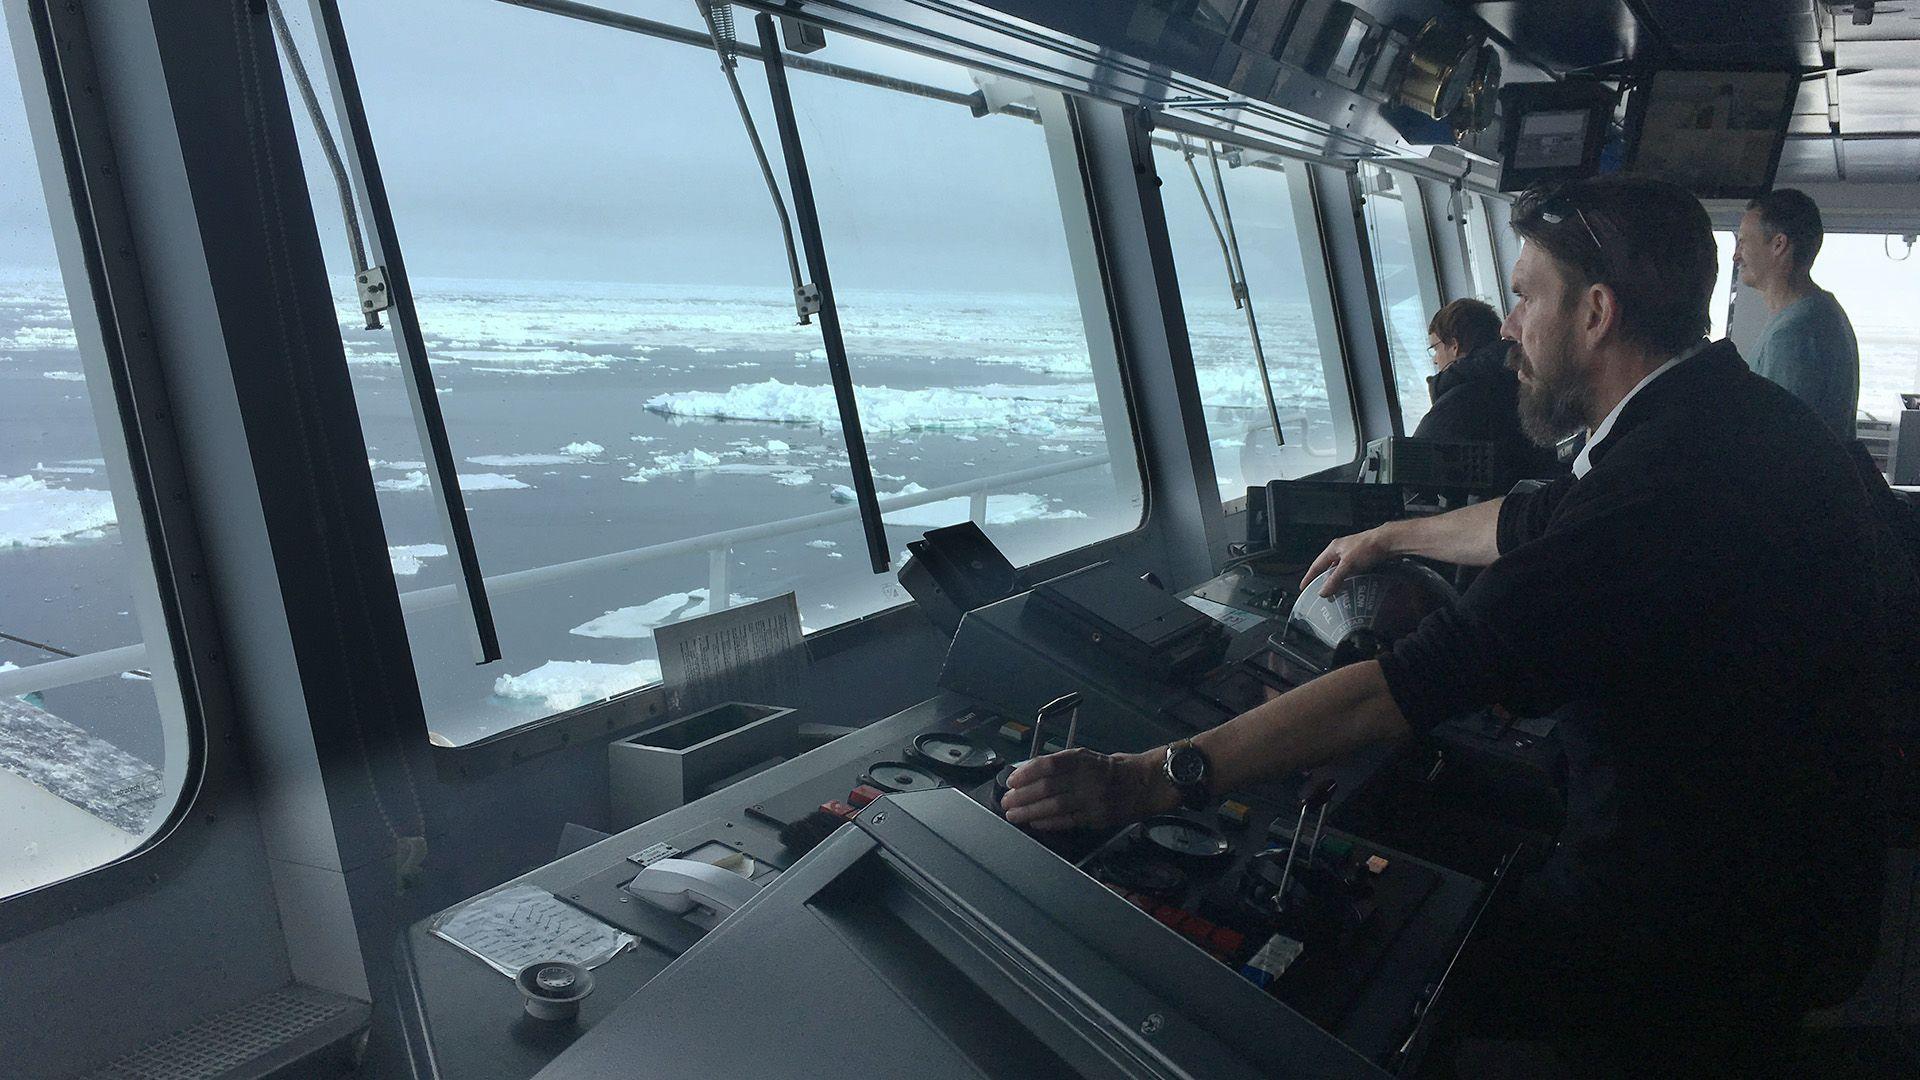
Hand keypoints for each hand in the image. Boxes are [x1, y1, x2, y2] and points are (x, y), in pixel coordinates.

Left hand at [1001, 748, 1177, 831]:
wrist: (1145, 783)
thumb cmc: (1111, 769)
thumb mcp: (1088, 757)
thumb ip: (1061, 766)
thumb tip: (1028, 774)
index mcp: (1082, 759)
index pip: (1049, 764)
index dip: (1027, 773)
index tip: (1011, 780)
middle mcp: (1087, 777)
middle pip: (1048, 788)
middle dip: (1023, 796)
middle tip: (1007, 802)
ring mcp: (1093, 799)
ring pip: (1055, 807)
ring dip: (1031, 812)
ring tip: (1014, 815)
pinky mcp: (1098, 817)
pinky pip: (1069, 821)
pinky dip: (1049, 822)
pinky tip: (1035, 823)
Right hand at [1302, 524, 1396, 595]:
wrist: (1388, 541)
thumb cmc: (1367, 547)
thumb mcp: (1348, 565)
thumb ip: (1335, 579)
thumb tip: (1322, 592)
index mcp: (1333, 548)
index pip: (1316, 565)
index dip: (1309, 577)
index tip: (1303, 587)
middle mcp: (1340, 549)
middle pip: (1327, 567)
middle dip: (1323, 579)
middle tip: (1319, 592)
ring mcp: (1351, 553)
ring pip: (1339, 569)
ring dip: (1336, 579)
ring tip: (1334, 591)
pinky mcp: (1361, 557)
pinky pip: (1349, 570)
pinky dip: (1347, 578)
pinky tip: (1350, 585)